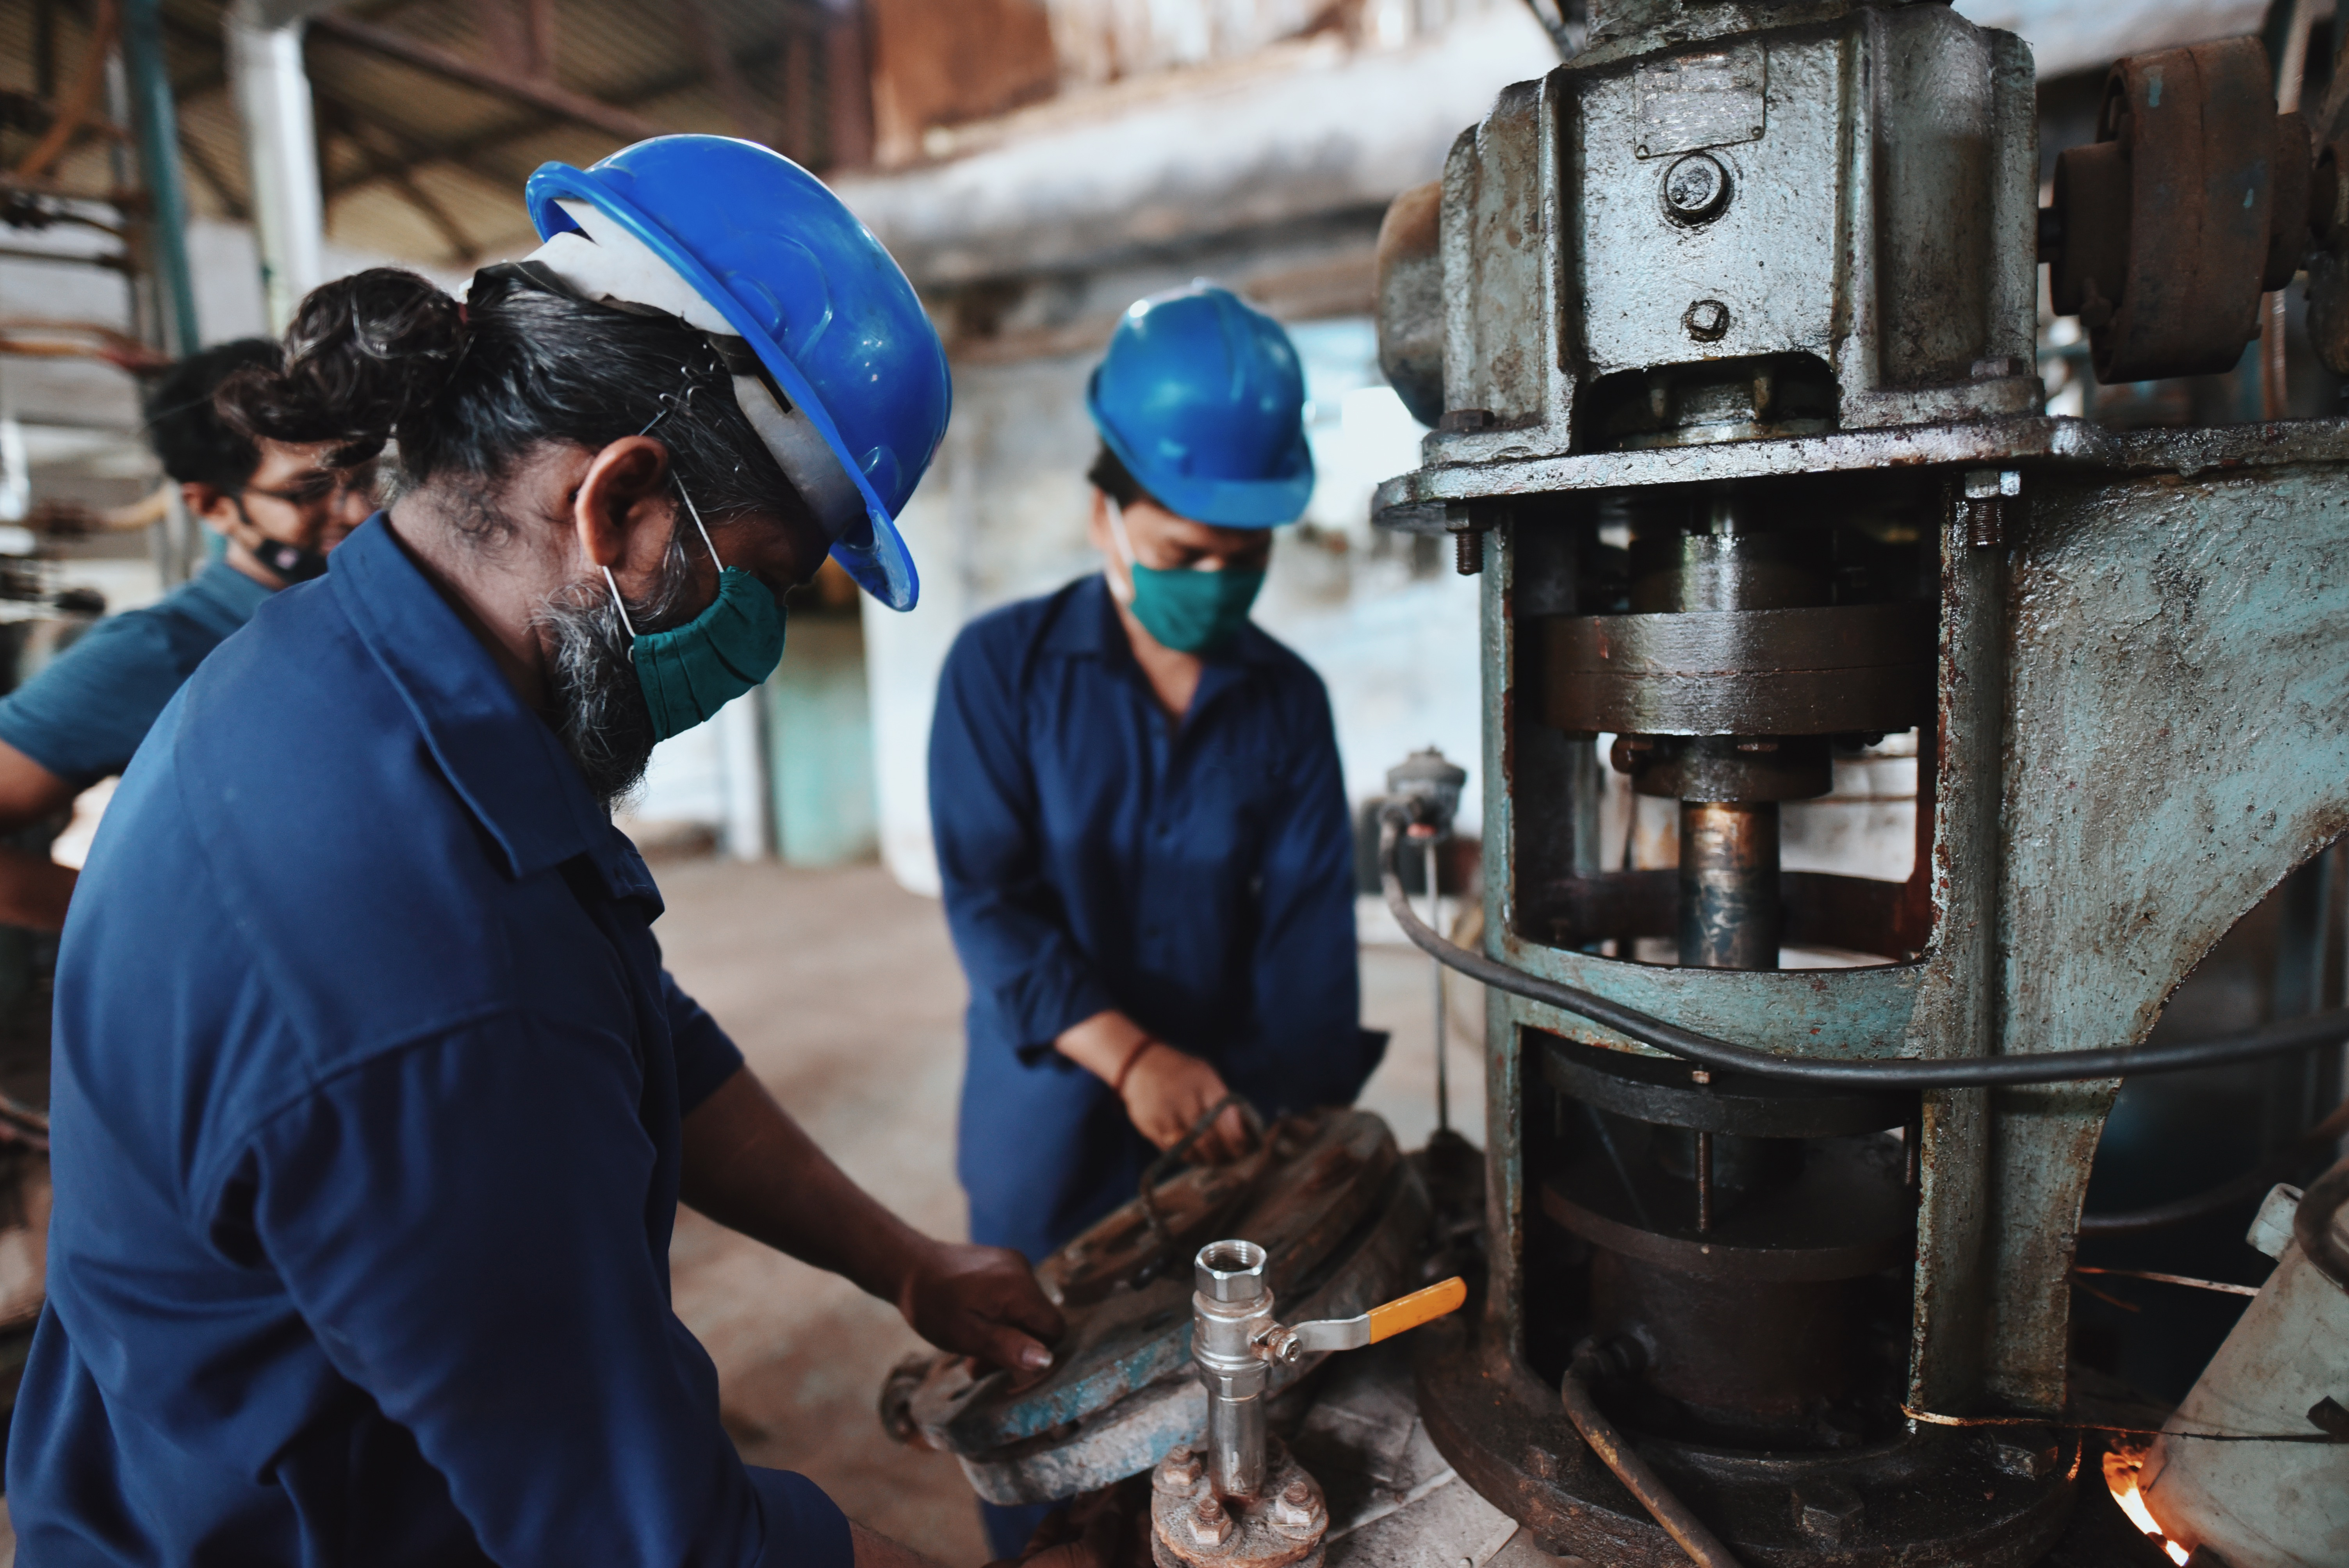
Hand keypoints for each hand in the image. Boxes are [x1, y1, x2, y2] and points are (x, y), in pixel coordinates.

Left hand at [894, 1239, 1064, 1375]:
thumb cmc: (932, 1305)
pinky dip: (999, 1317)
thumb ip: (1008, 1346)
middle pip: (1038, 1322)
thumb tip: (1046, 1360)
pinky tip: (973, 1325)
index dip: (1037, 1352)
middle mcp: (1023, 1270)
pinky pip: (1014, 1298)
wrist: (907, 1266)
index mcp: (1018, 1288)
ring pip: (1025, 1312)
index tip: (1003, 1366)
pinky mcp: (1003, 1262)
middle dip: (1014, 1347)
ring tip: (970, 1350)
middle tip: (977, 1366)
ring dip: (1004, 1335)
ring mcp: (1013, 1263)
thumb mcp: (966, 1335)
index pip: (1054, 1328)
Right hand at [982, 1476, 1150, 1567]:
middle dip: (1109, 1520)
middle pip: (1105, 1549)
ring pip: (1075, 1547)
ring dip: (1082, 1520)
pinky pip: (1045, 1549)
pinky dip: (1052, 1531)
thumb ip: (1105, 1533)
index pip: (1135, 1560)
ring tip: (1090, 1491)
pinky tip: (1057, 1512)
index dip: (1141, 1536)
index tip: (1141, 1507)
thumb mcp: (1088, 1558)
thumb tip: (1116, 1509)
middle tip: (1115, 1489)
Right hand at [1121, 1045, 1249, 1162]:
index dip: (1236, 1142)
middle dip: (1220, 1155)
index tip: (1242, 1151)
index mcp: (1204, 1084)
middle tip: (1228, 1160)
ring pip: (1189, 1150)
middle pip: (1208, 1139)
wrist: (1140, 1064)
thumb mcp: (1206, 1078)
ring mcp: (1164, 1113)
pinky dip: (1185, 1156)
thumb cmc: (1183, 1075)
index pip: (1225, 1121)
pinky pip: (1172, 1151)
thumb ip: (1223, 1104)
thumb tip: (1244, 1134)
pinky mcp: (1149, 1125)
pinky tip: (1193, 1153)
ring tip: (1211, 1159)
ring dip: (1203, 1159)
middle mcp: (1184, 1098)